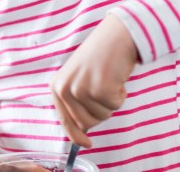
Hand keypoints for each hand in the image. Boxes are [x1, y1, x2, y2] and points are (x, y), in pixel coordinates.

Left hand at [51, 13, 137, 147]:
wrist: (116, 35)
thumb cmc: (100, 57)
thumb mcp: (79, 79)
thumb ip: (76, 102)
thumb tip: (82, 131)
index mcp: (57, 87)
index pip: (65, 121)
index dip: (77, 136)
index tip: (87, 144)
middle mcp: (65, 89)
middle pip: (87, 122)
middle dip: (101, 111)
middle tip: (105, 90)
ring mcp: (81, 89)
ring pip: (103, 115)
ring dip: (112, 101)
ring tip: (109, 80)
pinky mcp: (99, 88)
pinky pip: (115, 105)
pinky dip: (121, 95)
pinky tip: (117, 78)